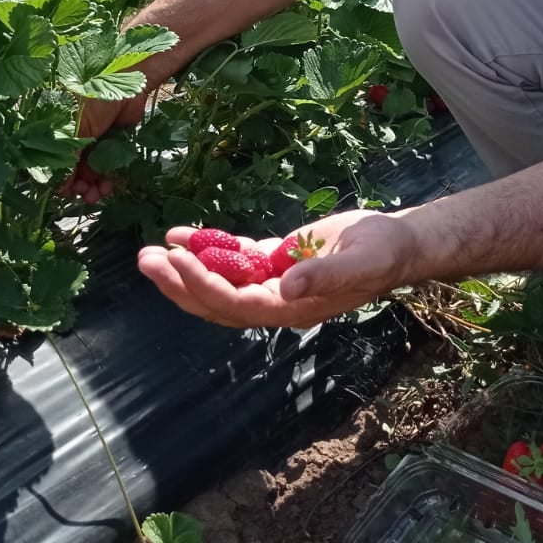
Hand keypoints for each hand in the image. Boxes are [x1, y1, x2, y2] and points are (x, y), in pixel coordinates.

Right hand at [62, 88, 150, 202]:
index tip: (67, 190)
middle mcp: (68, 138)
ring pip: (85, 174)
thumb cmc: (95, 97)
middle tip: (84, 194)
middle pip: (67, 171)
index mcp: (54, 129)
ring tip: (97, 194)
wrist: (130, 83)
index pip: (48, 161)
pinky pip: (102, 170)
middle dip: (75, 187)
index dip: (57, 179)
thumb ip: (66, 155)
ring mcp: (88, 142)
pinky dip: (103, 181)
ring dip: (90, 188)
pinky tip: (106, 186)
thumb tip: (59, 185)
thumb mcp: (76, 126)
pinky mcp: (107, 145)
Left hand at [137, 209, 420, 328]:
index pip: (237, 304)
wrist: (397, 244)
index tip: (178, 262)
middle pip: (216, 300)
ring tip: (150, 251)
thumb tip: (287, 286)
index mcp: (293, 308)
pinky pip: (232, 258)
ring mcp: (272, 282)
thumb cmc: (384, 253)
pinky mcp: (273, 260)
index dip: (205, 286)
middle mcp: (276, 301)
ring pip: (217, 282)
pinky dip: (206, 248)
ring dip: (184, 269)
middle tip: (146, 261)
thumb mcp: (362, 261)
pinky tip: (181, 234)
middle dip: (180, 283)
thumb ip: (326, 276)